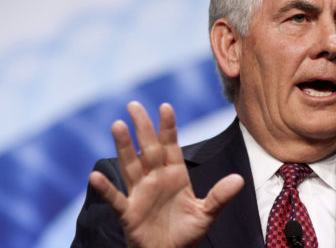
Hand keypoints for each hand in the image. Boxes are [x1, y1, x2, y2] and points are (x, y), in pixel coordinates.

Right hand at [88, 101, 243, 247]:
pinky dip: (106, 188)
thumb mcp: (207, 214)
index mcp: (175, 175)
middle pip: (148, 149)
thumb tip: (239, 180)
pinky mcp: (129, 212)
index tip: (165, 107)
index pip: (170, 146)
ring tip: (117, 126)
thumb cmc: (186, 232)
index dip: (168, 128)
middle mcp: (155, 179)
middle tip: (134, 105)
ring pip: (130, 166)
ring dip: (123, 147)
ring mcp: (140, 194)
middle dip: (143, 127)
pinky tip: (95, 175)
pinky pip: (116, 198)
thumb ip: (220, 196)